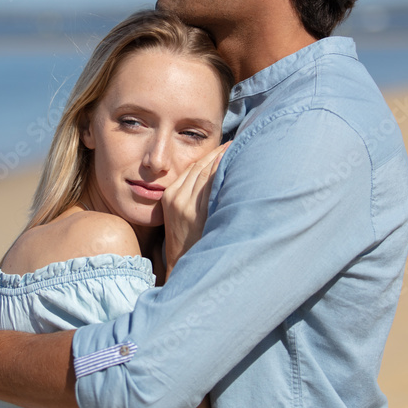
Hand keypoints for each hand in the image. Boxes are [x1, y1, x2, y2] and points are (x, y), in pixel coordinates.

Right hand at [162, 141, 228, 271]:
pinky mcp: (195, 213)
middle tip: (236, 142)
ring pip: (205, 173)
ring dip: (222, 158)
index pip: (192, 168)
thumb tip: (212, 182)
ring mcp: (185, 204)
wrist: (181, 265)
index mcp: (170, 195)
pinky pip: (209, 185)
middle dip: (218, 153)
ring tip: (238, 148)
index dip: (210, 155)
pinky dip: (220, 171)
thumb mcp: (179, 217)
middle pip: (199, 167)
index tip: (225, 146)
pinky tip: (230, 161)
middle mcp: (175, 196)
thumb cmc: (186, 242)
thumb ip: (190, 198)